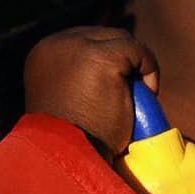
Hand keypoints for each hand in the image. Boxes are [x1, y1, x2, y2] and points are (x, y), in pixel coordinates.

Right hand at [23, 27, 158, 156]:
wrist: (69, 156)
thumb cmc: (74, 140)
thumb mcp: (70, 102)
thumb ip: (81, 81)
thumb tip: (117, 72)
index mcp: (44, 54)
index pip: (86, 42)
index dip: (112, 62)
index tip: (122, 89)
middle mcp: (55, 43)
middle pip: (104, 37)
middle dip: (124, 62)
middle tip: (132, 96)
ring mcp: (76, 46)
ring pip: (121, 40)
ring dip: (136, 66)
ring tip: (137, 98)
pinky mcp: (101, 57)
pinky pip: (136, 50)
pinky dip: (149, 68)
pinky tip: (148, 92)